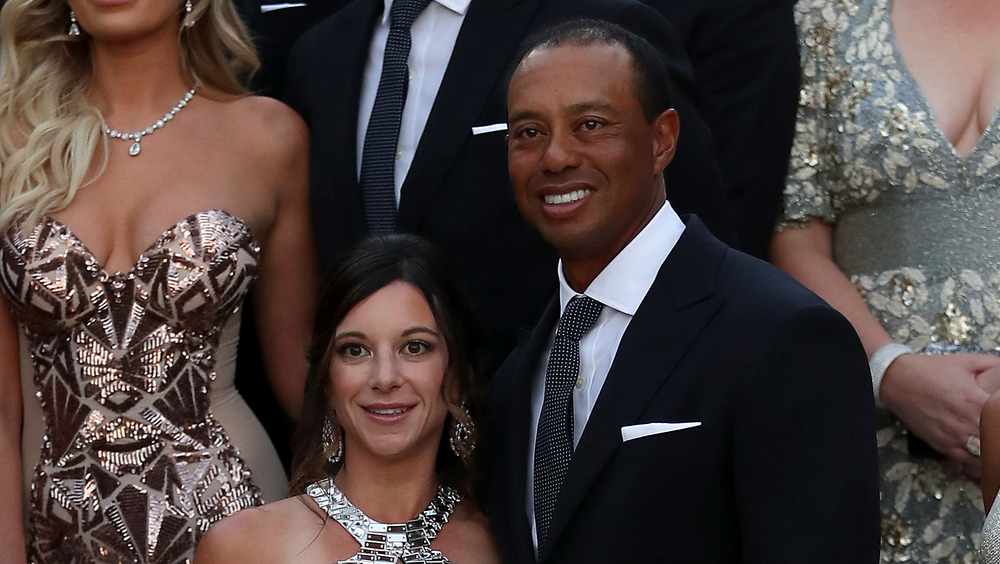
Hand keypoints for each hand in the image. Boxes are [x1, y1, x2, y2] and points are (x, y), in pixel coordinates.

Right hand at [879, 353, 999, 478]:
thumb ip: (991, 363)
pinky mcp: (942, 444)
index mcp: (975, 400)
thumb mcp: (964, 361)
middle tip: (997, 432)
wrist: (897, 380)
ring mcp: (953, 436)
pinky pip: (966, 461)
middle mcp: (966, 421)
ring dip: (990, 451)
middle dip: (998, 436)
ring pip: (983, 455)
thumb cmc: (929, 371)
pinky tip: (979, 453)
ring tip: (990, 444)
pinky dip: (976, 460)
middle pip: (995, 440)